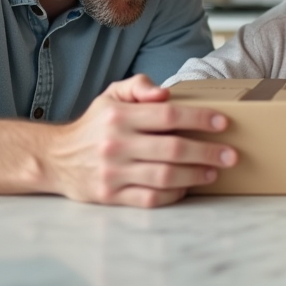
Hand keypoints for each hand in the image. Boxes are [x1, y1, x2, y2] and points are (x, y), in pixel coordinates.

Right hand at [42, 74, 237, 207]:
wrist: (55, 158)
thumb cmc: (94, 124)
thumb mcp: (111, 95)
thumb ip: (139, 86)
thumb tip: (165, 92)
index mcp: (120, 117)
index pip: (169, 115)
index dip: (199, 119)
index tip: (223, 122)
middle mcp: (116, 145)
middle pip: (173, 149)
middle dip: (207, 152)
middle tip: (230, 154)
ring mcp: (113, 173)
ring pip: (165, 177)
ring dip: (195, 175)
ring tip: (214, 171)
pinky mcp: (111, 196)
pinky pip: (150, 199)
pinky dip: (174, 195)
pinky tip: (188, 187)